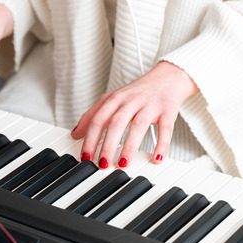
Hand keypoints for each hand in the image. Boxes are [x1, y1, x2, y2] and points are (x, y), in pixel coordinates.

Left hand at [71, 61, 198, 168]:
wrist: (168, 77)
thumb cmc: (138, 92)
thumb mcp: (113, 99)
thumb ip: (94, 114)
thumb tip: (75, 133)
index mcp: (116, 98)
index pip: (98, 119)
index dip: (90, 138)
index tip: (85, 157)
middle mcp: (132, 100)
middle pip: (116, 122)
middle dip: (107, 145)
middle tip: (102, 164)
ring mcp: (150, 105)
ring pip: (139, 125)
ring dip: (129, 147)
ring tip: (123, 164)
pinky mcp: (168, 111)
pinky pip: (165, 129)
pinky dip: (162, 144)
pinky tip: (157, 158)